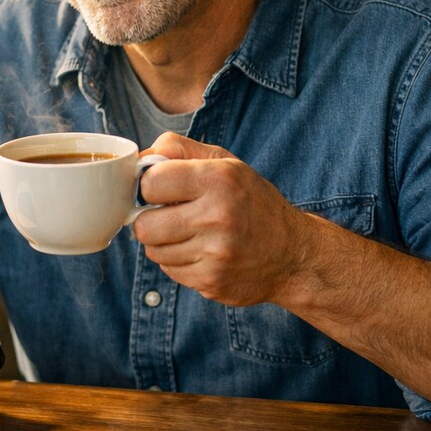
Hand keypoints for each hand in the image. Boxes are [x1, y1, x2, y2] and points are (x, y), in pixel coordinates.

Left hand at [132, 133, 317, 306]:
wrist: (293, 254)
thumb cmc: (252, 202)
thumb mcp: (224, 162)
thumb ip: (178, 149)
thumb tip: (137, 159)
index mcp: (218, 178)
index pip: (149, 183)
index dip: (149, 186)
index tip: (160, 189)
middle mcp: (217, 216)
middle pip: (144, 225)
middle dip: (150, 219)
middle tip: (168, 215)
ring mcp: (215, 253)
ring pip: (153, 251)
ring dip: (163, 242)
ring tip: (188, 233)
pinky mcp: (211, 281)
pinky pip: (169, 270)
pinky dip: (177, 261)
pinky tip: (200, 252)